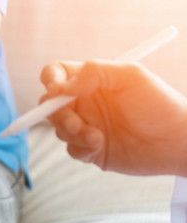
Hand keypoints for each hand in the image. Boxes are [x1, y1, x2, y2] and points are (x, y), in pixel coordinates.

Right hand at [40, 60, 186, 175]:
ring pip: (58, 129)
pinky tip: (100, 146)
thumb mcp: (130, 76)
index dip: (50, 79)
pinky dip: (80, 148)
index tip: (56, 91)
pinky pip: (71, 149)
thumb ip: (94, 73)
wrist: (178, 142)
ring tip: (97, 137)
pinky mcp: (90, 149)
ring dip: (72, 134)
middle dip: (57, 114)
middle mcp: (85, 102)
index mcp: (91, 81)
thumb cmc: (160, 104)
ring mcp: (86, 126)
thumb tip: (62, 87)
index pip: (57, 73)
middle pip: (50, 104)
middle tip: (75, 123)